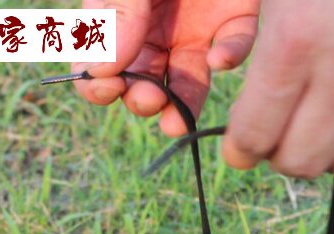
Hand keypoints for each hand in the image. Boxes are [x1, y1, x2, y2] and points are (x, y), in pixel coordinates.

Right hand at [73, 0, 258, 135]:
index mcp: (122, 17)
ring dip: (182, 105)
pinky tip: (219, 59)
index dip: (97, 84)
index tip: (103, 89)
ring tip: (175, 121)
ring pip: (190, 81)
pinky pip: (236, 47)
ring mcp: (197, 29)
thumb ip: (118, 12)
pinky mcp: (235, 18)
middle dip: (141, 99)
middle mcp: (157, 30)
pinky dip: (230, 57)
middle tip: (147, 99)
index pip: (101, 65)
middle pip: (145, 82)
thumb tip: (102, 70)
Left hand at [223, 0, 333, 178]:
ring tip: (320, 121)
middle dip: (282, 155)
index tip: (241, 147)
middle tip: (280, 133)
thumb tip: (228, 82)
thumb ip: (246, 30)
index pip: (257, 135)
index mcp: (299, 35)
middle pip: (303, 162)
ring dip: (329, 152)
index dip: (242, 149)